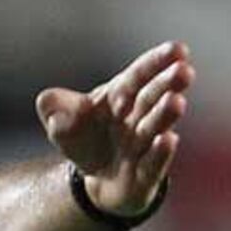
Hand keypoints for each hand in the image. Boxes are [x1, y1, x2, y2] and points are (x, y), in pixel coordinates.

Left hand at [35, 41, 194, 216]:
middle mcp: (137, 118)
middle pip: (152, 98)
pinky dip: (160, 153)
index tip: (178, 49)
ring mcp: (144, 146)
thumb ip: (54, 109)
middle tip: (184, 71)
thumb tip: (46, 100)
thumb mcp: (62, 125)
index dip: (156, 62)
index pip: (137, 76)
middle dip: (167, 84)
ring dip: (165, 115)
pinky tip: (168, 140)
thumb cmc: (86, 141)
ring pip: (155, 128)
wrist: (96, 181)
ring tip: (176, 101)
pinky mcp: (146, 175)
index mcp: (120, 98)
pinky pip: (153, 164)